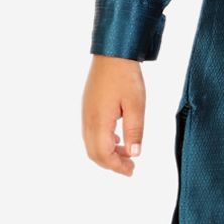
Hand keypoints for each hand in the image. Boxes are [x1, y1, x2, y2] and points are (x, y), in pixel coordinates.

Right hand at [82, 55, 146, 175]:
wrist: (112, 54)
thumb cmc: (125, 76)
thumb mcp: (136, 104)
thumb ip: (135, 130)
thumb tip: (134, 154)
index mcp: (99, 121)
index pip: (103, 154)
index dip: (116, 166)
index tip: (131, 170)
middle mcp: (88, 120)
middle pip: (94, 153)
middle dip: (111, 164)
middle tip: (130, 167)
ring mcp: (86, 114)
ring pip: (91, 144)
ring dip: (108, 153)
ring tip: (127, 155)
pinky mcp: (88, 108)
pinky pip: (91, 133)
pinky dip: (103, 143)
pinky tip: (118, 139)